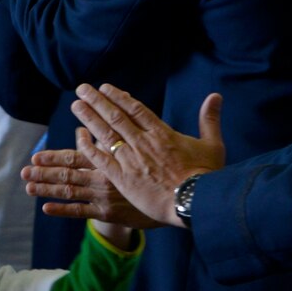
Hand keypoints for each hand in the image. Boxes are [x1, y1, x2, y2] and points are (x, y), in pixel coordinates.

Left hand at [23, 142, 165, 229]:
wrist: (173, 194)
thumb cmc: (154, 168)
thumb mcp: (133, 148)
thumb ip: (108, 137)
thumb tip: (84, 128)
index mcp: (107, 160)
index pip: (74, 156)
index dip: (53, 157)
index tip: (36, 156)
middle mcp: (101, 178)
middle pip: (66, 174)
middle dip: (43, 173)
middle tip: (24, 172)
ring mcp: (102, 196)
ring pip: (69, 192)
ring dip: (47, 189)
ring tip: (28, 187)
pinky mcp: (107, 213)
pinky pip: (81, 212)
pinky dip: (63, 210)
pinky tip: (46, 208)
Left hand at [71, 85, 224, 226]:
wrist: (193, 202)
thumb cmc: (206, 176)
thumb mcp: (212, 145)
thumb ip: (210, 119)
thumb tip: (216, 96)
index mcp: (162, 134)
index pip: (136, 109)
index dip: (119, 97)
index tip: (105, 87)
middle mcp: (143, 143)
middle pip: (116, 117)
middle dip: (97, 101)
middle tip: (82, 89)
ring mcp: (131, 160)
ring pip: (105, 134)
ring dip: (89, 118)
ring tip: (76, 105)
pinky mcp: (122, 179)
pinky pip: (101, 160)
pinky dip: (89, 147)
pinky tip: (78, 137)